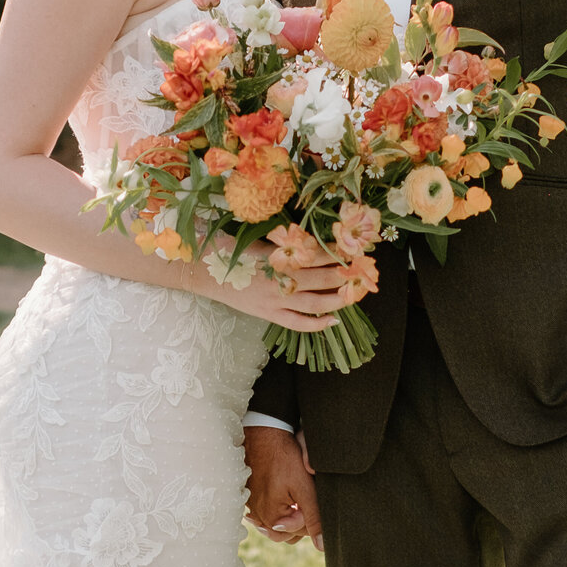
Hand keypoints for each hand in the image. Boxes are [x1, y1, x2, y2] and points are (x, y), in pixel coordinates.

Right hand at [219, 242, 353, 334]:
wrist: (203, 272)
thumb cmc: (230, 250)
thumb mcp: (260, 241)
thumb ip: (285, 244)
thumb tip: (312, 242)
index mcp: (278, 256)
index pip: (316, 254)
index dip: (337, 252)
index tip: (354, 248)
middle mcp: (280, 279)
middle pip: (322, 278)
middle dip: (345, 274)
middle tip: (363, 270)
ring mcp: (275, 300)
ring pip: (315, 303)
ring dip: (338, 299)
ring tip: (354, 294)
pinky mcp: (269, 314)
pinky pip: (297, 323)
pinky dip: (317, 325)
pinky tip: (333, 321)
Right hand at [243, 425, 321, 549]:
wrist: (263, 433)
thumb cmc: (284, 458)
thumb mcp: (305, 488)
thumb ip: (314, 518)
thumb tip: (322, 546)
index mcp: (272, 518)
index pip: (299, 533)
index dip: (312, 518)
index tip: (312, 498)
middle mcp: (258, 517)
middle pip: (286, 533)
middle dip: (300, 521)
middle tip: (307, 500)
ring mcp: (252, 507)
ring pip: (276, 525)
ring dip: (289, 516)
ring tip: (297, 499)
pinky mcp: (250, 497)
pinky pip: (266, 513)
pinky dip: (277, 509)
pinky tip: (284, 497)